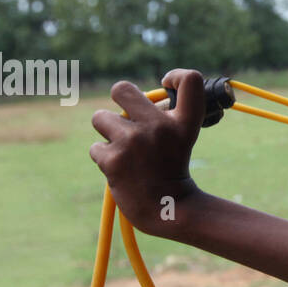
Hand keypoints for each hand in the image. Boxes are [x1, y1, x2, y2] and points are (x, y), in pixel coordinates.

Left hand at [89, 69, 205, 238]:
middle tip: (127, 116)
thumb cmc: (172, 171)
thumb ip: (165, 115)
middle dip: (118, 99)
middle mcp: (159, 127)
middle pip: (121, 88)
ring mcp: (133, 142)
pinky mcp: (112, 159)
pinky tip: (122, 171)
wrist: (167, 210)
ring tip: (125, 150)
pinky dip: (106, 159)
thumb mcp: (181, 139)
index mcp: (183, 123)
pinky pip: (96, 148)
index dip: (176, 76)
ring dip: (108, 132)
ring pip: (100, 118)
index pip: (191, 79)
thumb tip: (143, 98)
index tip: (168, 84)